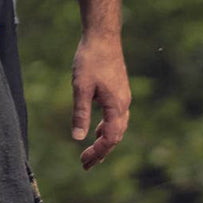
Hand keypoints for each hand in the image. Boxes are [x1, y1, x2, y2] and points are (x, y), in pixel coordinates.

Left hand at [71, 34, 129, 169]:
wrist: (103, 37)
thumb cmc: (90, 60)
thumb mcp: (80, 87)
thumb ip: (80, 113)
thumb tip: (78, 138)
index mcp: (116, 105)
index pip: (110, 137)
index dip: (99, 152)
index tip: (85, 162)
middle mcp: (124, 104)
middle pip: (115, 136)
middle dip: (101, 152)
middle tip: (85, 165)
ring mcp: (123, 98)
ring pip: (117, 127)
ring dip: (104, 142)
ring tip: (90, 155)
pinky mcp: (118, 93)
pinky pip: (115, 118)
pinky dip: (106, 129)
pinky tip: (95, 132)